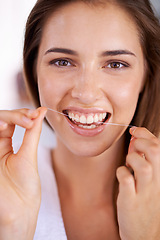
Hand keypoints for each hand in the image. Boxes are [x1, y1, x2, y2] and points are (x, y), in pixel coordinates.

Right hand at [0, 107, 46, 239]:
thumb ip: (32, 132)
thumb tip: (41, 111)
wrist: (19, 209)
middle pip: (1, 120)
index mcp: (7, 145)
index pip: (12, 121)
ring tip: (22, 121)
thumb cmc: (25, 186)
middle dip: (16, 115)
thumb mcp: (30, 154)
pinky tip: (5, 126)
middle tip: (30, 118)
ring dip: (7, 118)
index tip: (37, 113)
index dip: (23, 114)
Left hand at [116, 127, 159, 239]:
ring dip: (132, 158)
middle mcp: (156, 182)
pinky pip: (126, 181)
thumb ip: (144, 161)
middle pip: (155, 152)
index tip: (134, 131)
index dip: (145, 134)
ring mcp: (144, 192)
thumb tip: (134, 140)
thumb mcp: (150, 182)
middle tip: (132, 146)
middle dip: (141, 142)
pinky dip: (122, 173)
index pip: (159, 147)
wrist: (145, 235)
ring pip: (143, 165)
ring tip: (128, 163)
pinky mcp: (131, 201)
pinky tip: (122, 175)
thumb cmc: (144, 204)